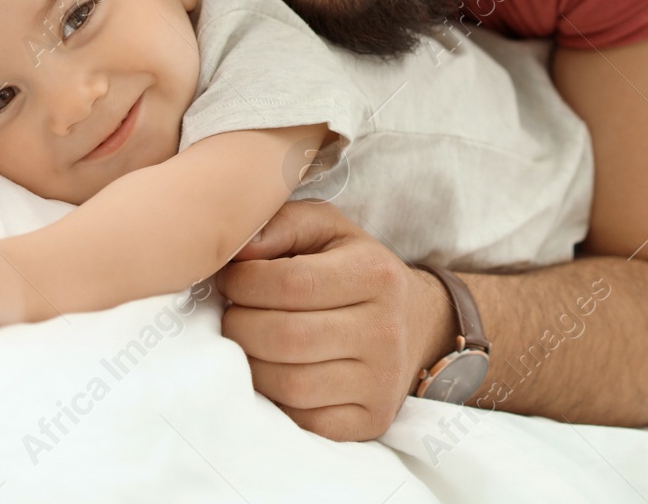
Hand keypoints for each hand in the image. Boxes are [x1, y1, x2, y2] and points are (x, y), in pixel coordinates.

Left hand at [216, 200, 455, 441]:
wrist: (416, 322)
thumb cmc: (354, 269)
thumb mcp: (329, 229)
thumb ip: (283, 225)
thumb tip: (239, 249)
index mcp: (376, 274)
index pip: (291, 283)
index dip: (244, 283)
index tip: (230, 280)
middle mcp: (386, 329)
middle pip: (286, 337)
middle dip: (239, 326)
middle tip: (231, 315)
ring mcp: (382, 380)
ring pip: (291, 384)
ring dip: (250, 366)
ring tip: (247, 345)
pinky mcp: (373, 420)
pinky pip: (305, 422)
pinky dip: (276, 402)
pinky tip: (273, 376)